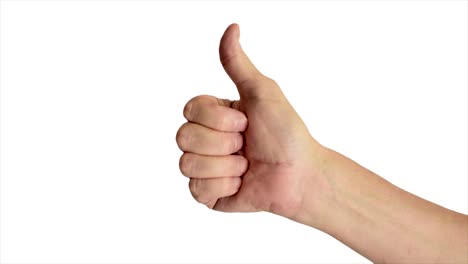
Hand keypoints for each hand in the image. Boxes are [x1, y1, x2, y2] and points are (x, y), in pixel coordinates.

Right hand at [176, 24, 328, 219]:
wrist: (299, 174)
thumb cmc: (286, 133)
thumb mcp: (262, 92)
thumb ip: (238, 64)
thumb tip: (232, 27)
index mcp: (214, 115)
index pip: (189, 110)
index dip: (218, 119)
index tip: (245, 122)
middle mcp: (205, 139)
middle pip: (183, 137)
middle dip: (222, 143)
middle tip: (246, 145)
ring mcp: (204, 167)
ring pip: (187, 164)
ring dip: (225, 165)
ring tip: (246, 166)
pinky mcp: (207, 193)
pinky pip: (197, 189)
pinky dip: (224, 186)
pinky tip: (241, 182)